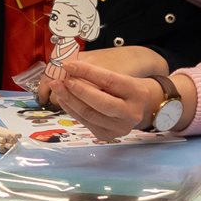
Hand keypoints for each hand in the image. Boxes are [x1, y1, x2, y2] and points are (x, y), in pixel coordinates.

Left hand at [48, 60, 163, 141]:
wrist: (143, 108)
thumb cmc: (127, 88)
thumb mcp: (121, 77)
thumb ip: (98, 75)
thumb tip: (70, 68)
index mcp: (137, 93)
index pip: (109, 81)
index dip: (87, 72)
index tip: (69, 65)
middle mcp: (131, 113)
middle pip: (100, 102)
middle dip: (77, 90)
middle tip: (60, 79)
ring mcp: (120, 128)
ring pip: (90, 114)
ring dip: (69, 100)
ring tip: (57, 87)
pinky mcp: (107, 135)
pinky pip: (85, 122)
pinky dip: (71, 109)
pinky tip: (63, 98)